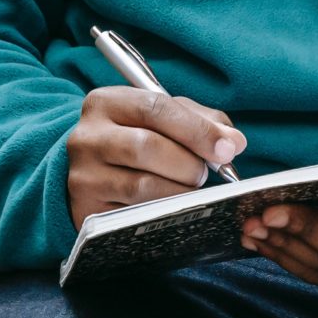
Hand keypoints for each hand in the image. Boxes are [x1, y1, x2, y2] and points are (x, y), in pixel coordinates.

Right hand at [66, 86, 247, 222]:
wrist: (88, 172)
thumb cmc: (134, 137)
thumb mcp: (161, 118)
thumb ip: (199, 121)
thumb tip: (234, 142)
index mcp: (106, 102)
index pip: (156, 109)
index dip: (197, 130)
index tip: (228, 149)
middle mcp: (88, 136)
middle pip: (148, 147)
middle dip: (189, 163)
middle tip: (206, 172)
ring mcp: (84, 176)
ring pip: (143, 185)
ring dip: (179, 190)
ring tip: (190, 188)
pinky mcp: (87, 210)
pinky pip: (134, 214)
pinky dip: (162, 211)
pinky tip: (172, 207)